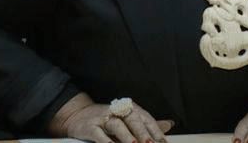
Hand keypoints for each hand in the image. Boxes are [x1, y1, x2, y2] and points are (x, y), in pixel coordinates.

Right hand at [57, 97, 172, 142]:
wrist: (77, 115)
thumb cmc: (107, 120)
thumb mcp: (127, 119)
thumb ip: (146, 124)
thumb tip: (169, 125)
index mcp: (128, 108)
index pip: (144, 117)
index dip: (155, 129)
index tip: (162, 141)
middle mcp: (116, 111)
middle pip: (132, 119)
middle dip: (142, 132)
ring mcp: (102, 118)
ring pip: (116, 125)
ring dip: (126, 136)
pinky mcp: (89, 127)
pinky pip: (98, 134)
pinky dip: (106, 141)